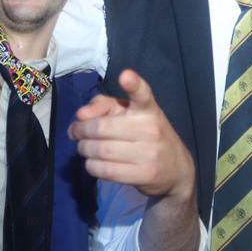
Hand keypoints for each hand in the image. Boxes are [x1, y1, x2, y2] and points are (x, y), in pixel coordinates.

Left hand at [68, 69, 194, 200]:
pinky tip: (92, 162)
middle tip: (75, 132)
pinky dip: (92, 166)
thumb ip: (103, 106)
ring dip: (84, 149)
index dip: (134, 84)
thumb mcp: (130, 113)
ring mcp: (149, 153)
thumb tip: (81, 114)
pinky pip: (106, 171)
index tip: (125, 75)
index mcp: (148, 109)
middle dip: (81, 130)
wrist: (176, 169)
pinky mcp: (144, 175)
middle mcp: (150, 129)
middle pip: (102, 128)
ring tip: (83, 147)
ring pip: (101, 150)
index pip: (143, 94)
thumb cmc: (146, 135)